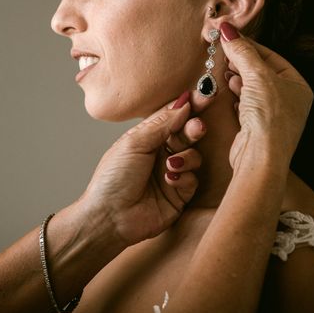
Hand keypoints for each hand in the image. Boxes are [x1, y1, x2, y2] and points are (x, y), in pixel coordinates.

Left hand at [80, 92, 209, 245]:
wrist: (109, 217)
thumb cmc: (113, 178)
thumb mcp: (135, 143)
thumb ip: (162, 123)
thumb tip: (184, 104)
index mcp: (147, 137)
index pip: (172, 116)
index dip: (188, 105)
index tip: (204, 95)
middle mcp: (160, 153)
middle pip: (186, 133)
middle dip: (193, 128)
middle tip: (196, 127)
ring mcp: (171, 173)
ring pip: (194, 155)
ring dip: (186, 157)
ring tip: (171, 164)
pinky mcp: (179, 195)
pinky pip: (194, 179)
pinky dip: (184, 177)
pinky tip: (170, 180)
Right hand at [219, 22, 312, 171]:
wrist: (260, 156)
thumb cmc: (269, 117)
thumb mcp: (257, 76)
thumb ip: (242, 51)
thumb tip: (227, 30)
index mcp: (298, 85)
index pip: (272, 57)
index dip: (250, 46)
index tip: (229, 37)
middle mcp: (289, 100)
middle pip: (261, 71)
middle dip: (241, 62)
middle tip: (224, 52)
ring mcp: (273, 115)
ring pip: (252, 88)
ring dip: (237, 77)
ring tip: (224, 70)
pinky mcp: (257, 127)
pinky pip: (246, 103)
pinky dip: (236, 94)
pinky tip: (228, 89)